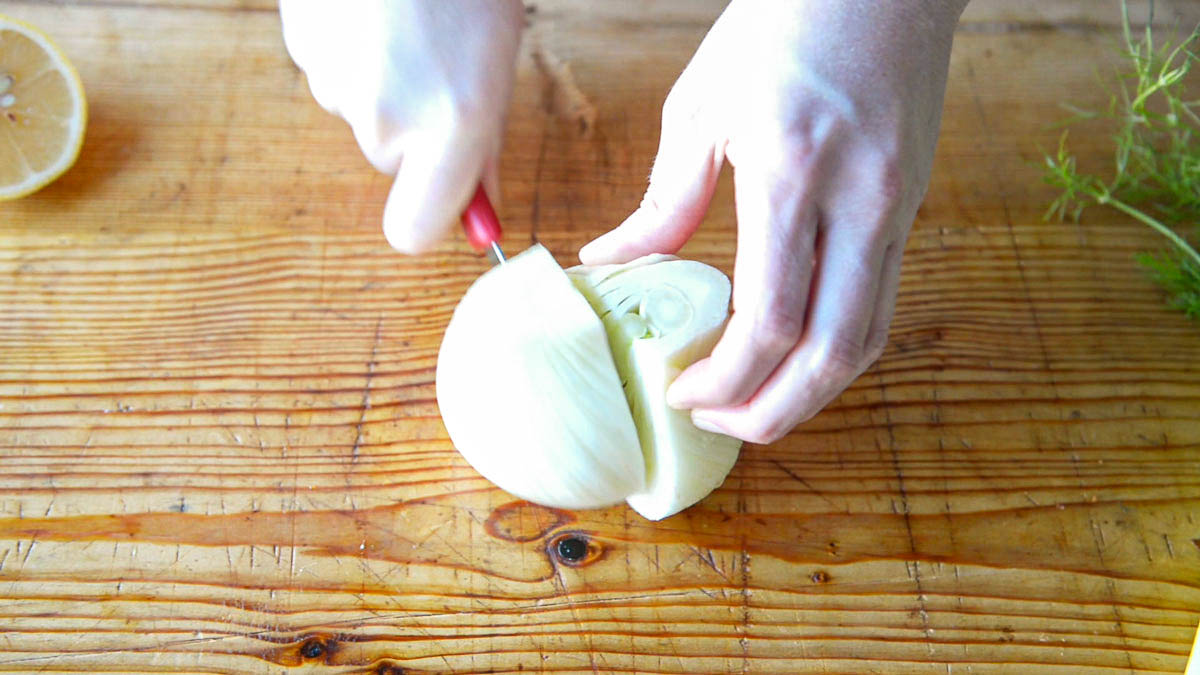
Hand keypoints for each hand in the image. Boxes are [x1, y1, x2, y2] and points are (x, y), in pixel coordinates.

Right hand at [279, 0, 524, 252]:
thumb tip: (480, 219)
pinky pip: (331, 74)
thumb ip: (483, 150)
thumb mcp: (497, 71)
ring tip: (407, 26)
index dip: (427, 218)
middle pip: (391, 162)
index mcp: (453, 129)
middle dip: (414, 129)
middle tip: (438, 64)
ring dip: (383, 84)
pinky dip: (351, 53)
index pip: (413, 233)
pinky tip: (372, 13)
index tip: (441, 199)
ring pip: (361, 114)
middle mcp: (388, 120)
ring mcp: (335, 84)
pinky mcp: (301, 49)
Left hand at [579, 0, 966, 442]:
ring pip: (866, 339)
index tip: (680, 392)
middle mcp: (856, 202)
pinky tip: (793, 351)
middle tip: (718, 425)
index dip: (724, 378)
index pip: (769, 320)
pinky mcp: (910, 206)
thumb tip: (610, 261)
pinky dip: (835, 347)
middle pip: (829, 355)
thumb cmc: (782, 24)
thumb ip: (662, 202)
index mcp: (789, 172)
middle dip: (771, 412)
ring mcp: (895, 207)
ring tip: (754, 403)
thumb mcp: (701, 107)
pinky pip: (880, 302)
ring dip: (811, 392)